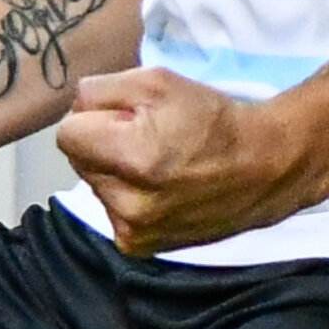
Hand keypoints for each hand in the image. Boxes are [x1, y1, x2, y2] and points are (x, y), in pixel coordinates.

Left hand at [56, 68, 328, 255]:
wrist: (262, 168)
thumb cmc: (210, 118)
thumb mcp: (155, 81)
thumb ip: (98, 90)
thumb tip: (73, 109)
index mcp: (131, 158)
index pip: (66, 134)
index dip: (93, 117)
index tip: (124, 116)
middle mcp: (128, 203)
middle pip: (78, 160)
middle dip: (102, 142)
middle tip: (145, 136)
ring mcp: (134, 230)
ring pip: (94, 184)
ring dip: (113, 170)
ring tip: (157, 162)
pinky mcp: (140, 246)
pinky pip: (110, 209)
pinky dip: (125, 195)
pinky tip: (158, 187)